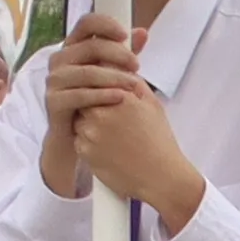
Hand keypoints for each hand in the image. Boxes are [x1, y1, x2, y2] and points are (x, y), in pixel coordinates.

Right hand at [35, 11, 127, 199]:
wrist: (74, 136)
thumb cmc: (95, 101)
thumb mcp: (111, 75)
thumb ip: (124, 54)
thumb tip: (142, 32)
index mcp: (73, 47)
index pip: (86, 23)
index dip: (106, 24)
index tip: (125, 34)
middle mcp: (60, 59)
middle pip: (90, 46)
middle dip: (117, 54)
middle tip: (137, 65)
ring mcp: (54, 80)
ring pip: (87, 72)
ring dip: (114, 77)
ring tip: (134, 85)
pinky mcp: (54, 101)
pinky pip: (80, 95)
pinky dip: (103, 95)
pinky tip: (120, 98)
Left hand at [39, 15, 206, 233]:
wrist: (161, 177)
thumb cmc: (159, 140)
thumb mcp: (150, 104)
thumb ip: (131, 81)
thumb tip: (120, 63)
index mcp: (119, 96)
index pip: (96, 76)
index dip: (98, 79)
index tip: (101, 82)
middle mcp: (101, 112)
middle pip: (83, 95)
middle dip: (91, 100)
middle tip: (107, 111)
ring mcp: (90, 133)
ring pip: (78, 117)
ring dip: (87, 120)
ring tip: (111, 132)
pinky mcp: (84, 151)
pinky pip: (78, 139)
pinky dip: (87, 141)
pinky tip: (107, 147)